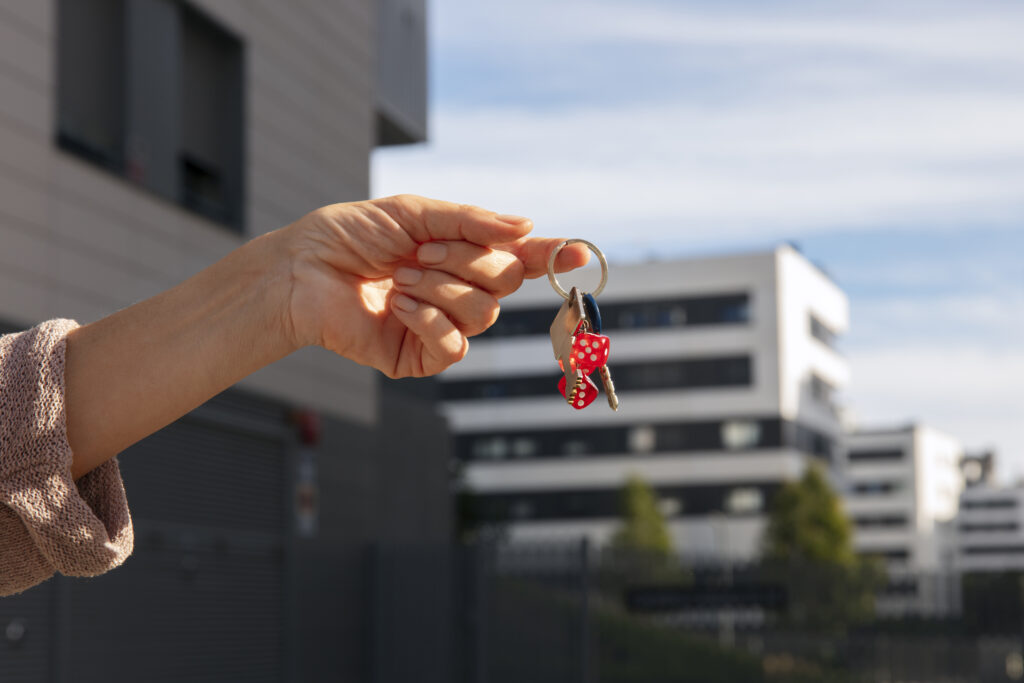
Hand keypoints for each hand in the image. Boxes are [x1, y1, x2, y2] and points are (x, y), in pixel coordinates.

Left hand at [281, 194, 589, 377]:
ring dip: (438, 287)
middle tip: (418, 251)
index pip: (521, 258)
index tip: (580, 251)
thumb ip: (473, 220)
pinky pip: (455, 345)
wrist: (304, 269)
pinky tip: (395, 305)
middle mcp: (462, 290)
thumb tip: (528, 228)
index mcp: (464, 254)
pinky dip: (426, 318)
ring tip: (399, 276)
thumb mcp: (416, 212)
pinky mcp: (422, 357)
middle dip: (463, 259)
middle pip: (507, 281)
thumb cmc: (353, 235)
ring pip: (483, 312)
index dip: (553, 255)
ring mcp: (445, 326)